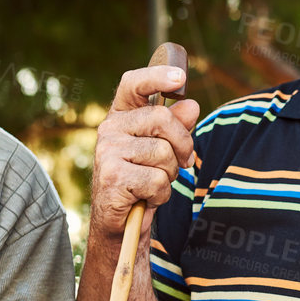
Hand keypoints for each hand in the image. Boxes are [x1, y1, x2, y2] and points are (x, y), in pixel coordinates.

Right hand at [89, 63, 199, 238]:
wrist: (121, 224)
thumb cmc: (142, 183)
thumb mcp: (163, 152)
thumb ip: (176, 128)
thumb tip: (191, 105)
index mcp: (120, 117)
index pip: (132, 84)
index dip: (156, 76)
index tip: (180, 78)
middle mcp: (109, 129)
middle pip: (161, 119)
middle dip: (183, 144)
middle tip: (184, 162)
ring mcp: (108, 152)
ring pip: (163, 153)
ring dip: (170, 175)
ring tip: (155, 184)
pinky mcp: (113, 177)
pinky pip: (157, 180)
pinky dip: (161, 194)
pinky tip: (147, 198)